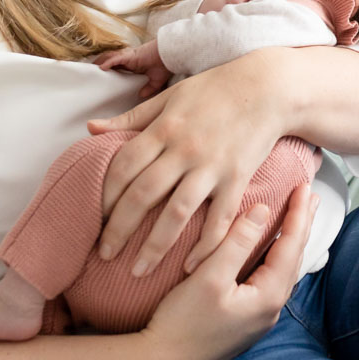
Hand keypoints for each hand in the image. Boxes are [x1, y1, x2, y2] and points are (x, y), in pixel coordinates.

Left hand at [87, 48, 288, 275]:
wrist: (268, 88)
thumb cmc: (215, 90)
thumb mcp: (169, 97)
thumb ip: (131, 118)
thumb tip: (91, 128)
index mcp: (163, 129)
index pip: (123, 167)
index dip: (104, 195)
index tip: (92, 218)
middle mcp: (184, 150)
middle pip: (143, 195)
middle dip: (119, 229)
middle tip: (103, 254)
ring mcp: (212, 167)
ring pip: (177, 213)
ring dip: (155, 246)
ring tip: (138, 271)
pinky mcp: (237, 179)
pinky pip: (219, 218)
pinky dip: (205, 245)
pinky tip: (190, 266)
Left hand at [94, 42, 173, 99]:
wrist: (171, 55)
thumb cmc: (165, 65)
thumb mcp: (156, 81)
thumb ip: (148, 88)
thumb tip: (141, 95)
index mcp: (133, 64)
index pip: (116, 66)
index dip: (107, 70)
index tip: (99, 77)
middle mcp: (128, 60)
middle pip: (109, 61)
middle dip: (98, 66)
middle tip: (89, 74)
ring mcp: (129, 57)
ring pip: (110, 58)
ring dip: (100, 63)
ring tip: (90, 70)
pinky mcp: (131, 56)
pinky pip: (116, 59)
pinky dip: (108, 63)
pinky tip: (102, 68)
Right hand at [140, 183, 315, 359]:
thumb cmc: (182, 323)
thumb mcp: (209, 278)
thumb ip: (237, 243)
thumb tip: (263, 210)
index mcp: (268, 296)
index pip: (291, 245)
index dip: (298, 214)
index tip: (304, 186)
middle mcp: (270, 308)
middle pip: (292, 257)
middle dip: (300, 225)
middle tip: (309, 195)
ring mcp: (259, 316)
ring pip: (282, 269)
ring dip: (289, 240)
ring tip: (296, 218)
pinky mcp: (245, 319)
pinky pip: (270, 279)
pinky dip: (274, 256)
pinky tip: (270, 252)